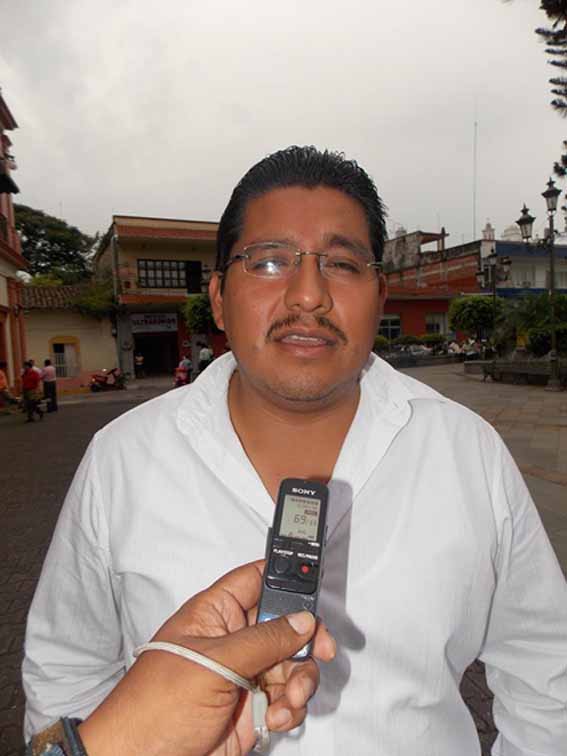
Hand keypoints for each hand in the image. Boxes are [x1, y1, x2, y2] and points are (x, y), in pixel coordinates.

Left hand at [79, 560, 335, 755]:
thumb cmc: (156, 705)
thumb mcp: (215, 663)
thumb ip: (263, 640)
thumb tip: (302, 621)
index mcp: (216, 614)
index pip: (256, 579)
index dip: (286, 577)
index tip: (315, 588)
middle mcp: (233, 640)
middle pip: (285, 625)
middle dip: (306, 641)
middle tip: (321, 652)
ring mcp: (243, 676)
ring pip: (291, 665)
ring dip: (300, 681)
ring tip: (288, 699)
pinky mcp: (250, 709)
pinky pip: (287, 699)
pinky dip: (291, 708)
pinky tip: (275, 718)